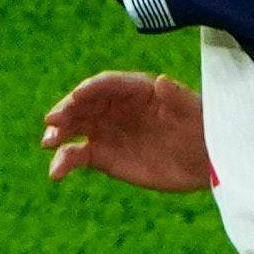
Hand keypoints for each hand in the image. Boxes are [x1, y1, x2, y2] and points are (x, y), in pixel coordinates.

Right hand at [42, 71, 213, 192]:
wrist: (206, 161)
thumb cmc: (203, 128)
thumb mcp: (194, 111)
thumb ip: (176, 96)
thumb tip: (161, 81)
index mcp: (135, 89)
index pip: (106, 84)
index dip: (90, 89)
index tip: (77, 97)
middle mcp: (115, 107)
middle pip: (84, 104)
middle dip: (66, 111)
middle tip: (53, 122)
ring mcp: (108, 131)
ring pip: (75, 128)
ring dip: (58, 134)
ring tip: (48, 144)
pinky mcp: (104, 156)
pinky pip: (78, 155)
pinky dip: (64, 161)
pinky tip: (55, 172)